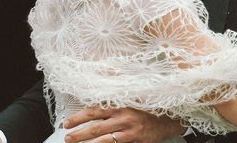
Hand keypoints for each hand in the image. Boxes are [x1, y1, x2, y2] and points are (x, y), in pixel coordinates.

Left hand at [63, 106, 183, 142]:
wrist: (169, 118)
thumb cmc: (149, 108)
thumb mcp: (133, 100)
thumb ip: (117, 100)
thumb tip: (98, 98)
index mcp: (121, 104)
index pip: (96, 109)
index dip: (80, 116)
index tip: (67, 122)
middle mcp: (124, 116)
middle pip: (96, 125)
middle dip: (79, 132)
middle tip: (67, 137)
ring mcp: (129, 130)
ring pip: (103, 139)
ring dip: (87, 142)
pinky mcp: (135, 140)